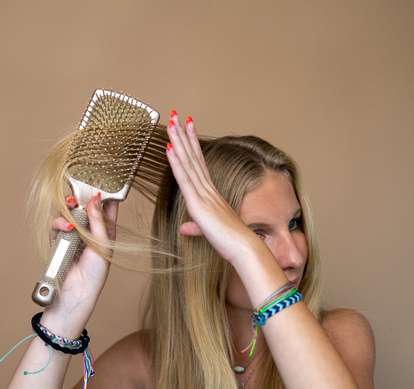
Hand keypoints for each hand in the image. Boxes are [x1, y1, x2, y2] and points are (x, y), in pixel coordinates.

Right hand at [44, 194, 118, 328]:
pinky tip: (66, 226)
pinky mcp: (58, 241)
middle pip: (85, 208)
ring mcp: (73, 236)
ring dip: (69, 208)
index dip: (106, 196)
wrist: (76, 294)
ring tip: (71, 206)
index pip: (106, 210)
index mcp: (106, 233)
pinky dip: (59, 223)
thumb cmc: (95, 274)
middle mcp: (89, 232)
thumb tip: (95, 199)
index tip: (106, 181)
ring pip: (68, 214)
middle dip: (82, 197)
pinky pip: (56, 225)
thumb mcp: (103, 246)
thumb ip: (98, 222)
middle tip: (82, 189)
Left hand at [166, 112, 260, 264]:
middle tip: (177, 114)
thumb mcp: (208, 231)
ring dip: (179, 140)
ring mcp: (203, 194)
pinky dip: (177, 161)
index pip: (199, 164)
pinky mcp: (198, 204)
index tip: (187, 127)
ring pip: (188, 162)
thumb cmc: (231, 242)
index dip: (192, 144)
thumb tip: (184, 229)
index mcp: (211, 194)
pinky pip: (185, 178)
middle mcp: (208, 190)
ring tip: (172, 121)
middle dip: (184, 134)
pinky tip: (169, 147)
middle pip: (193, 157)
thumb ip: (195, 227)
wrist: (244, 248)